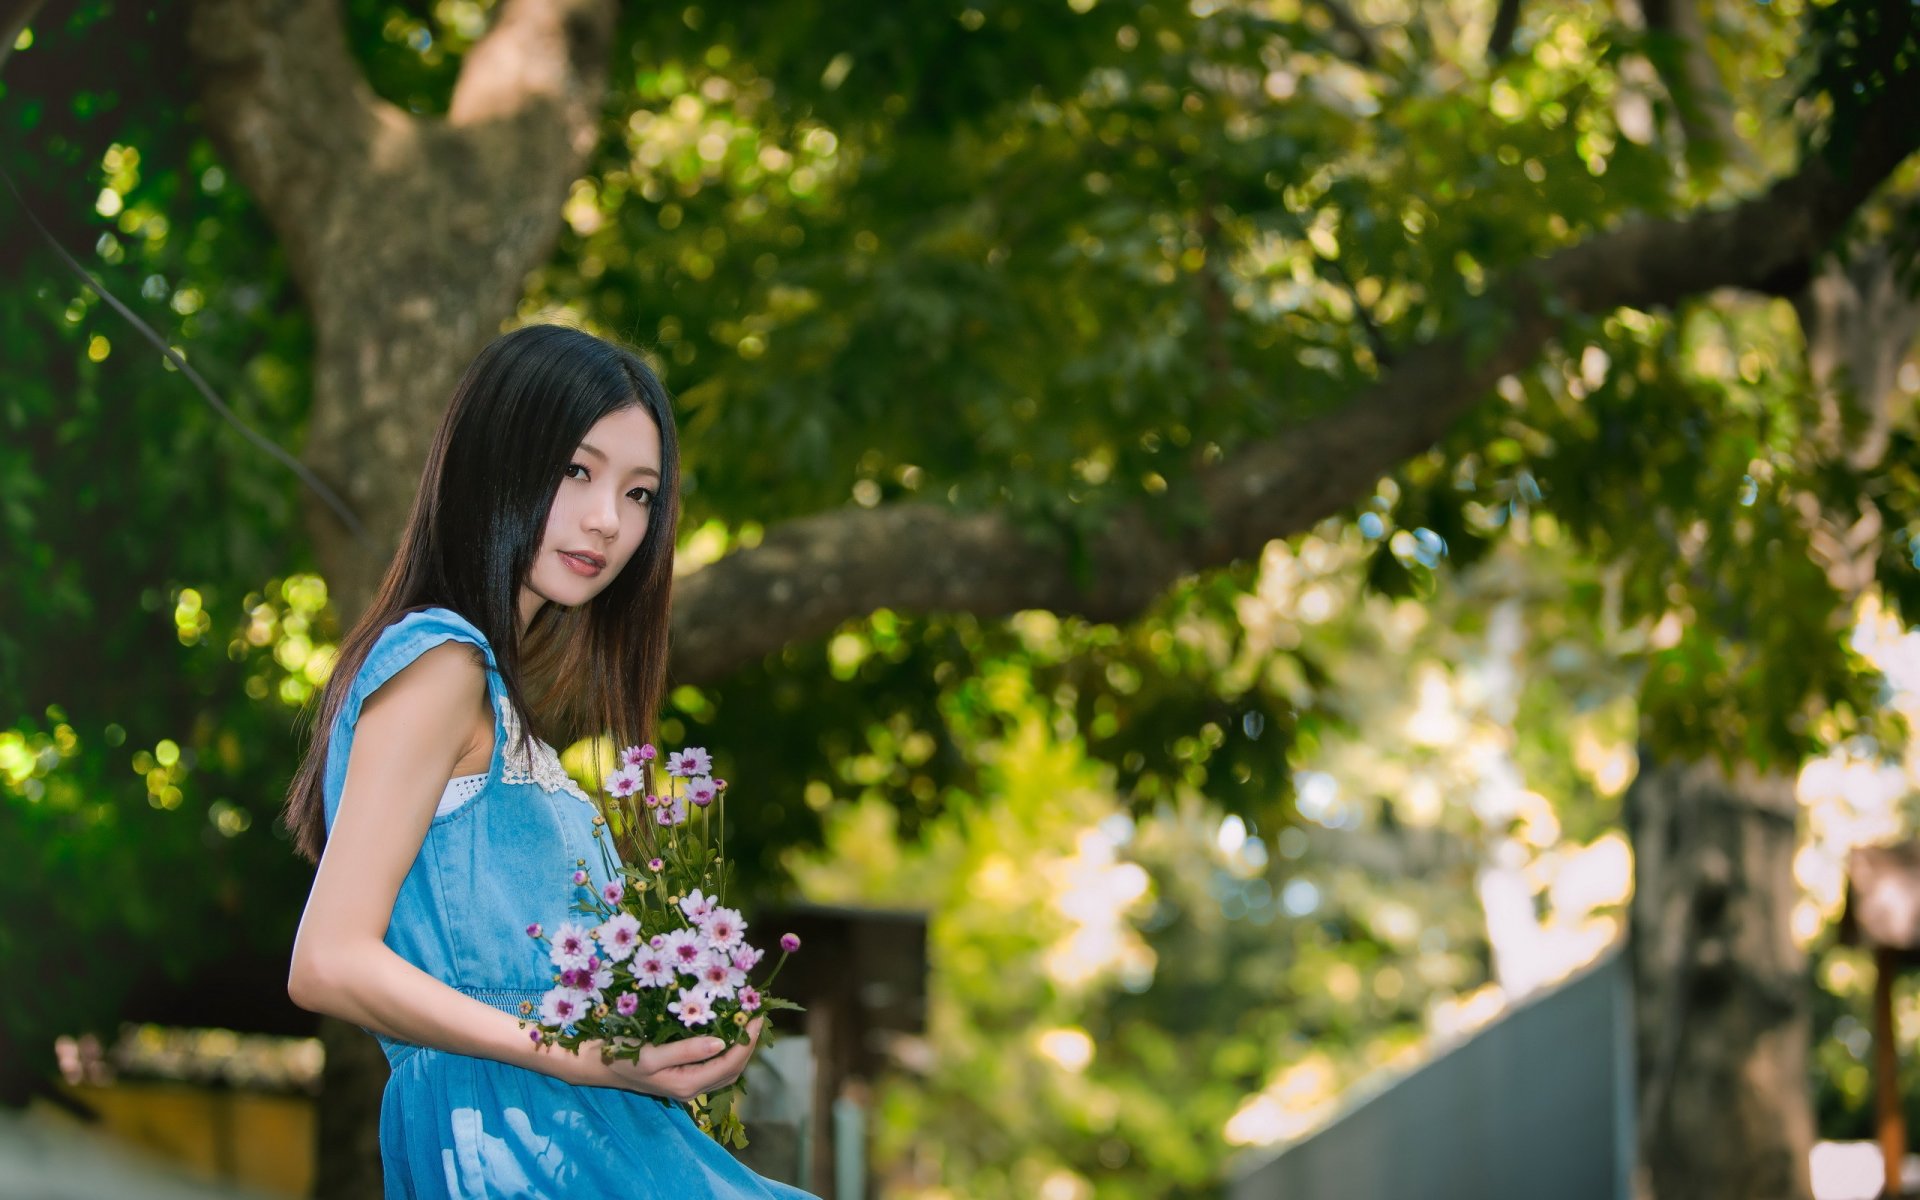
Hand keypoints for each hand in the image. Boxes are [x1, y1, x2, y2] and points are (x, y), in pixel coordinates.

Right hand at [592, 1017, 765, 1101]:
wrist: (594, 1065)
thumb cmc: (619, 1057)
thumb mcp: (651, 1054)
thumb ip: (687, 1050)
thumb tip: (722, 1042)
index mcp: (687, 1085)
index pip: (729, 1064)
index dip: (747, 1041)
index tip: (757, 1015)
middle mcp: (690, 1089)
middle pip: (732, 1069)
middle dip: (749, 1043)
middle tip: (758, 1014)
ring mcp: (685, 1084)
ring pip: (724, 1069)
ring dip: (739, 1046)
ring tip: (748, 1020)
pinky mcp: (680, 1075)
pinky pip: (712, 1065)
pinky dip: (725, 1048)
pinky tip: (726, 1030)